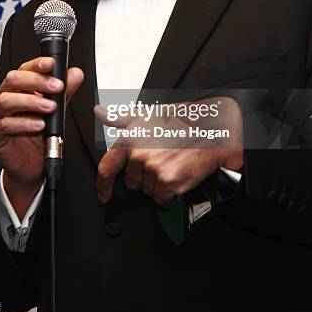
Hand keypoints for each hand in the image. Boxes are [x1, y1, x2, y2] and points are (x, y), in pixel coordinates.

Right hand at [0, 57, 82, 216]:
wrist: (31, 165)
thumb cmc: (38, 135)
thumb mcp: (56, 112)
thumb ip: (65, 93)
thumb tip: (75, 74)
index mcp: (19, 89)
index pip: (25, 69)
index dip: (37, 64)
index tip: (52, 63)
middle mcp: (5, 98)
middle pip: (13, 80)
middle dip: (37, 80)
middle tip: (57, 86)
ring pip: (7, 100)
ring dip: (31, 101)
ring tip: (50, 108)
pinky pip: (4, 125)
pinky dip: (23, 123)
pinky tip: (39, 125)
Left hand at [96, 97, 242, 205]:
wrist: (211, 130)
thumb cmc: (183, 121)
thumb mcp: (148, 114)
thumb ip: (120, 117)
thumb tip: (100, 112)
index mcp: (130, 139)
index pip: (106, 167)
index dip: (103, 184)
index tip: (103, 193)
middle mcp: (138, 154)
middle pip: (131, 182)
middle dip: (143, 177)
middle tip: (160, 162)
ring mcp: (152, 170)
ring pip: (147, 191)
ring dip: (157, 185)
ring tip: (171, 166)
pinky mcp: (167, 183)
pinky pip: (162, 199)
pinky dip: (169, 194)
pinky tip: (177, 177)